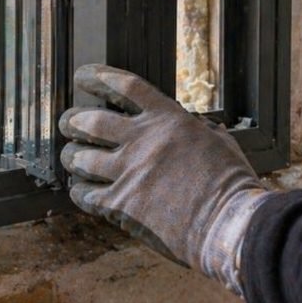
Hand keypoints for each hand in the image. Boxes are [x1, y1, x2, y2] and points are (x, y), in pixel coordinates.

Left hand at [59, 64, 269, 294]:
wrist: (228, 226)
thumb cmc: (232, 185)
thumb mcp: (220, 143)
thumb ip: (200, 130)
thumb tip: (196, 124)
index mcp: (169, 120)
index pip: (126, 86)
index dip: (99, 77)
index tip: (83, 76)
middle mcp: (143, 141)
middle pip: (91, 121)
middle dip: (74, 121)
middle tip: (69, 123)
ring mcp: (129, 172)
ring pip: (81, 157)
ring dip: (73, 156)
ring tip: (72, 157)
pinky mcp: (122, 204)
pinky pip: (86, 193)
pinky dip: (80, 191)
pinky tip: (80, 190)